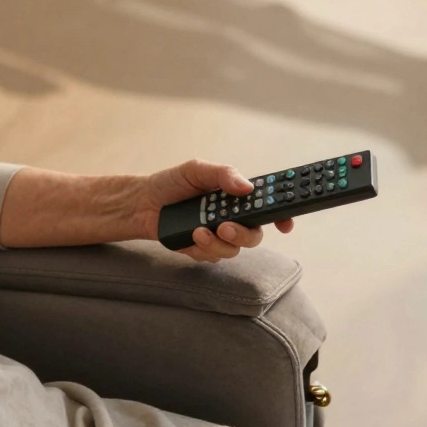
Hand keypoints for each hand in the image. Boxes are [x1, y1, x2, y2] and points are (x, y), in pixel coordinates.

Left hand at [135, 159, 294, 262]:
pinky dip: (203, 248)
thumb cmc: (172, 183)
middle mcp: (231, 218)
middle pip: (254, 234)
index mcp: (236, 198)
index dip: (281, 217)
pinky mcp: (200, 249)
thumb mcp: (197, 170)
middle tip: (226, 226)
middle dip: (245, 233)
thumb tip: (247, 188)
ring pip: (234, 249)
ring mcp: (217, 236)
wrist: (142, 201)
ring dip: (220, 243)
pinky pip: (212, 256)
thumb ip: (223, 175)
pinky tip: (191, 236)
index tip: (284, 224)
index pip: (266, 208)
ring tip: (200, 230)